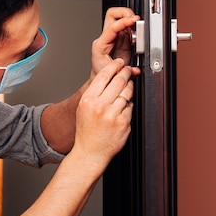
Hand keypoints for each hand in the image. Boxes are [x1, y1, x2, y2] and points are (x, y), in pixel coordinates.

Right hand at [73, 58, 134, 172]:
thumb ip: (95, 92)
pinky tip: (122, 109)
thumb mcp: (83, 107)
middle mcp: (100, 106)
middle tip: (128, 71)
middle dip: (126, 73)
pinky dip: (128, 105)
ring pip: (127, 92)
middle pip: (119, 81)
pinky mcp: (124, 123)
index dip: (114, 66)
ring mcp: (113, 115)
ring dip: (129, 88)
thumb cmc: (86, 130)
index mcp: (88, 100)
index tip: (119, 63)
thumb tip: (110, 75)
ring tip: (126, 89)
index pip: (104, 75)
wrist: (90, 153)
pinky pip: (131, 107)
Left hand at [90, 7, 139, 77]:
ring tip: (138, 26)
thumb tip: (135, 69)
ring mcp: (115, 37)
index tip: (134, 20)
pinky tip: (138, 32)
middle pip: (113, 15)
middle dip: (125, 13)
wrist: (101, 77)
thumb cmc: (102, 73)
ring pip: (120, 18)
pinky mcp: (122, 39)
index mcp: (101, 44)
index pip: (112, 26)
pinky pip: (128, 27)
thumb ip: (124, 71)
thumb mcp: (112, 73)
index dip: (124, 22)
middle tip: (135, 19)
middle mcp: (107, 37)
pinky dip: (135, 26)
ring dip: (130, 19)